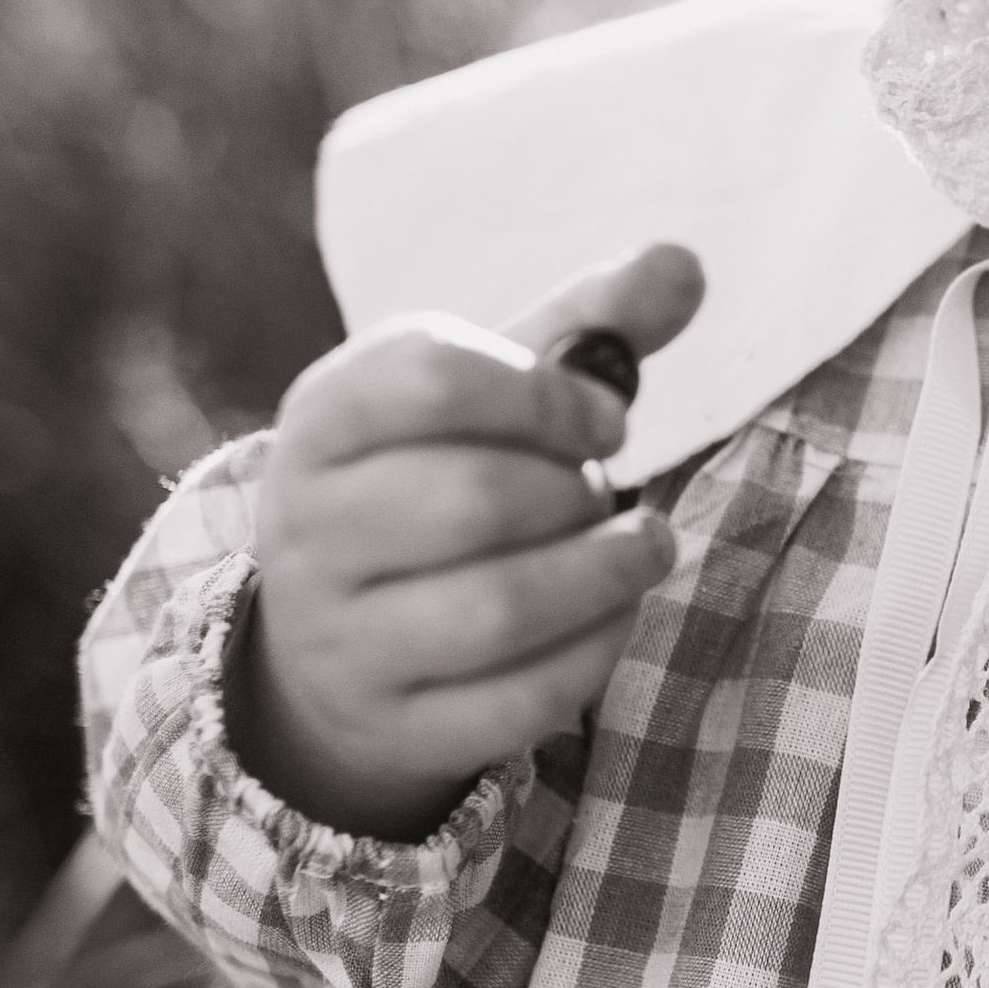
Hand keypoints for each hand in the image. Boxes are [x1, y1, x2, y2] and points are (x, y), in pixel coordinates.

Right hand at [229, 243, 703, 841]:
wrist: (339, 643)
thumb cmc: (438, 482)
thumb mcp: (491, 396)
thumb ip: (586, 328)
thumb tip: (682, 262)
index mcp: (325, 416)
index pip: (430, 376)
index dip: (547, 394)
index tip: (606, 417)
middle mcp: (305, 526)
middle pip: (470, 497)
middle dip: (574, 492)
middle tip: (605, 490)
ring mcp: (337, 637)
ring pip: (494, 610)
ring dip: (602, 576)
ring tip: (642, 549)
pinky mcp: (390, 725)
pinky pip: (512, 701)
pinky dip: (592, 653)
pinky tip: (614, 617)